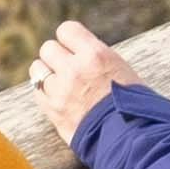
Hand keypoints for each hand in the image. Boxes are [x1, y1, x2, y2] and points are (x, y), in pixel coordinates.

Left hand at [25, 21, 123, 139]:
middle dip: (56, 57)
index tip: (74, 48)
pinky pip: (36, 93)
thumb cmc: (133, 103)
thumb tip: (78, 51)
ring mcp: (61, 91)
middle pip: (48, 48)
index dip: (69, 39)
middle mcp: (75, 69)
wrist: (131, 138)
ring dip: (46, 74)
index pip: (67, 30)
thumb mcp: (120, 69)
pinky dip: (44, 93)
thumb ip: (95, 58)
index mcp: (96, 55)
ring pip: (37, 70)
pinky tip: (57, 98)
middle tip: (66, 68)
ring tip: (59, 83)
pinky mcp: (53, 112)